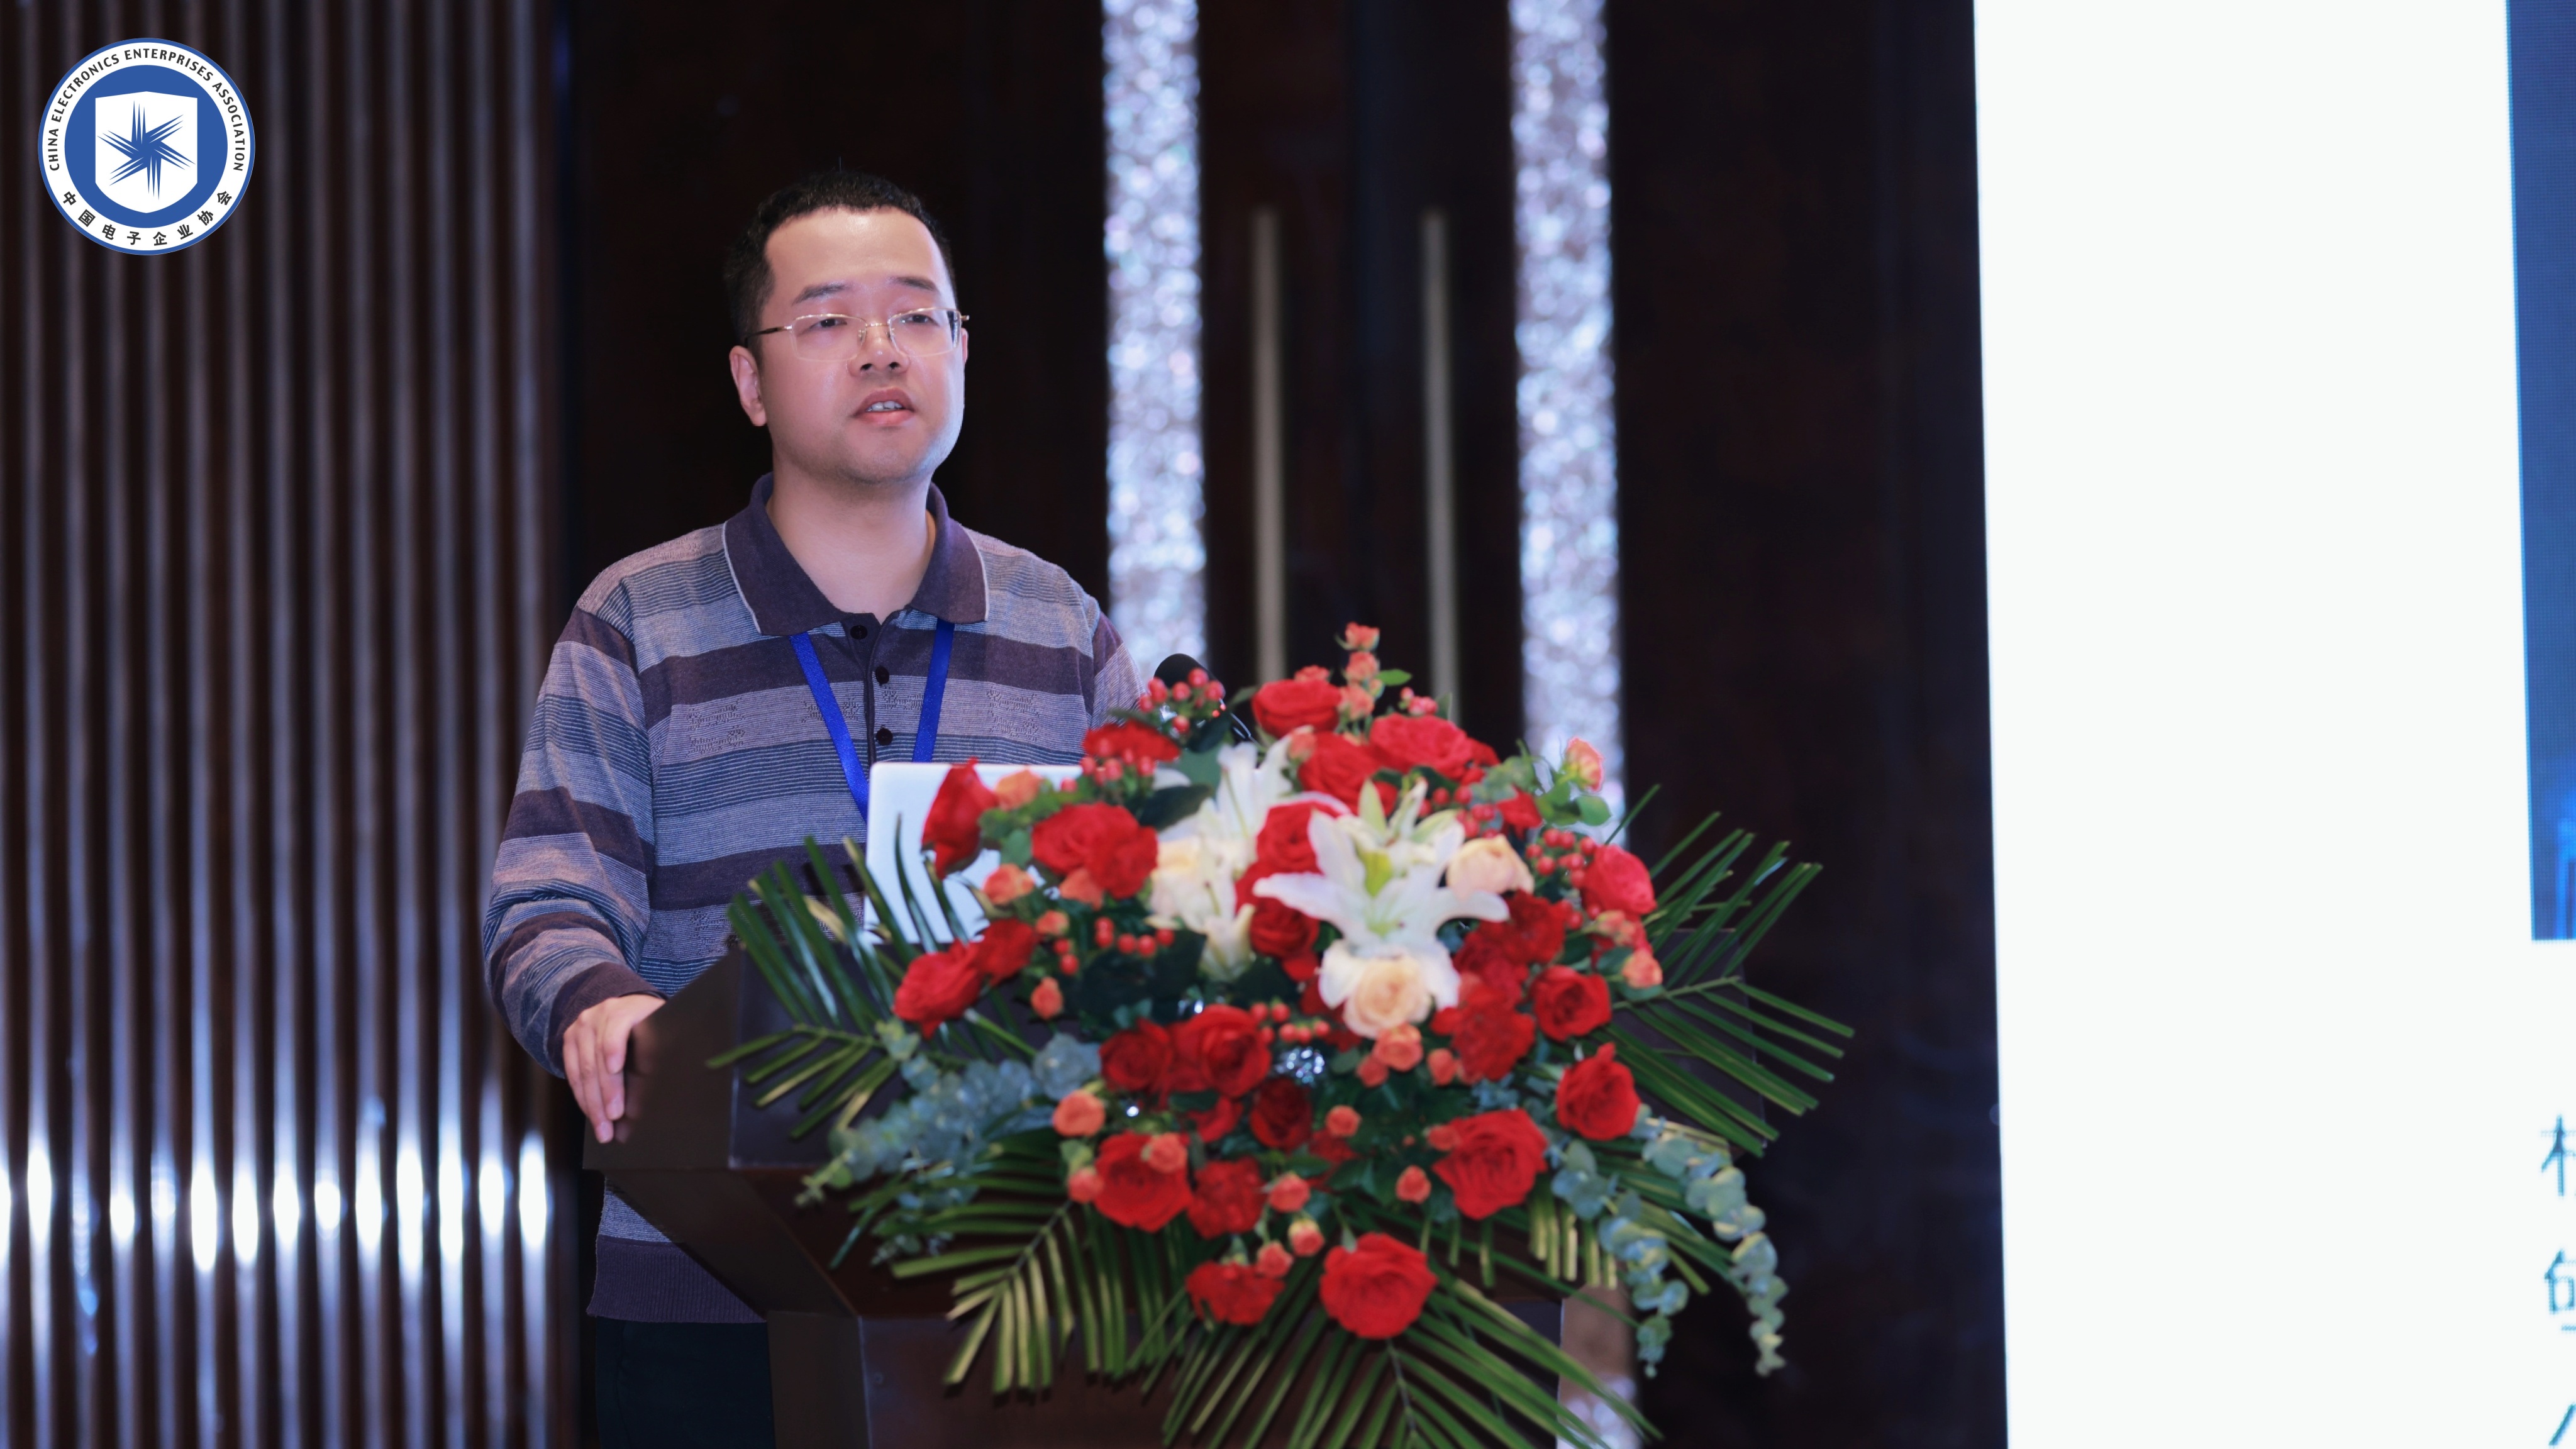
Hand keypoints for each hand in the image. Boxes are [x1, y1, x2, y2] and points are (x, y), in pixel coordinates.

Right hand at [563, 994, 664, 1143]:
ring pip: (583, 1070)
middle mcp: (600, 1015)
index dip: (615, 1049)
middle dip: (606, 1092)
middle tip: (614, 1118)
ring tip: (603, 1127)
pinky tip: (591, 1114)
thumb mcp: (659, 1029)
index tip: (615, 1069)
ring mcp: (581, 1027)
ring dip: (592, 1103)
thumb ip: (657, 1047)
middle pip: (598, 1057)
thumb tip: (658, 1081)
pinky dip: (582, 1097)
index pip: (617, 1028)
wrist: (625, 1009)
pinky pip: (572, 1074)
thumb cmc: (648, 1025)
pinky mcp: (569, 1039)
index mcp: (626, 1010)